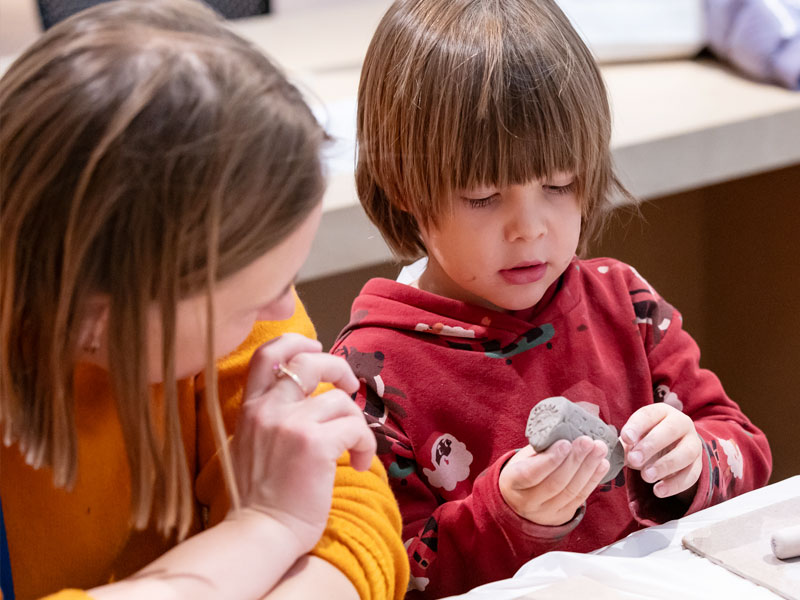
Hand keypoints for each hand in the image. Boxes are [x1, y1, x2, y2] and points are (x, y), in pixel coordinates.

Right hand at [230, 333, 376, 553]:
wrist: (256, 534)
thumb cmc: (258, 500)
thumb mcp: (250, 447)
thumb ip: (270, 420)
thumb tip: (308, 402)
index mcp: (250, 408)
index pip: (268, 355)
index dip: (295, 341)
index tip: (313, 347)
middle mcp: (268, 409)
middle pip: (309, 360)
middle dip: (338, 367)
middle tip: (349, 387)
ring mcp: (291, 424)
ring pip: (340, 399)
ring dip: (356, 422)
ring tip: (356, 450)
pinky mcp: (315, 445)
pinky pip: (356, 428)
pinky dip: (366, 445)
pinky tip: (361, 465)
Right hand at [499, 437, 609, 525]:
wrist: (518, 500)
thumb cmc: (522, 469)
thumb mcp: (522, 458)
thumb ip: (541, 449)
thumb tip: (566, 432)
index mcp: (512, 483)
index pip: (530, 474)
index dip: (549, 460)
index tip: (565, 443)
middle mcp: (527, 502)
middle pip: (555, 483)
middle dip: (575, 460)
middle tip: (587, 441)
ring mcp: (546, 513)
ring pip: (571, 491)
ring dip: (588, 468)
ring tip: (599, 448)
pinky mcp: (562, 516)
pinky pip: (580, 498)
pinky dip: (593, 480)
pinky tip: (602, 464)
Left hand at [621, 403, 701, 499]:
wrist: (670, 449)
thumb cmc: (646, 439)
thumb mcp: (635, 438)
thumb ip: (626, 444)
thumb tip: (616, 454)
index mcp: (661, 412)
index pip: (650, 414)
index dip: (637, 426)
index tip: (625, 438)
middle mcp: (682, 423)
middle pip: (671, 430)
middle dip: (651, 445)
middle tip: (634, 459)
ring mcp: (693, 443)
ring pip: (686, 453)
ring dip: (665, 465)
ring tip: (646, 476)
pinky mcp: (698, 464)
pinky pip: (692, 474)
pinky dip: (675, 485)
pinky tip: (658, 490)